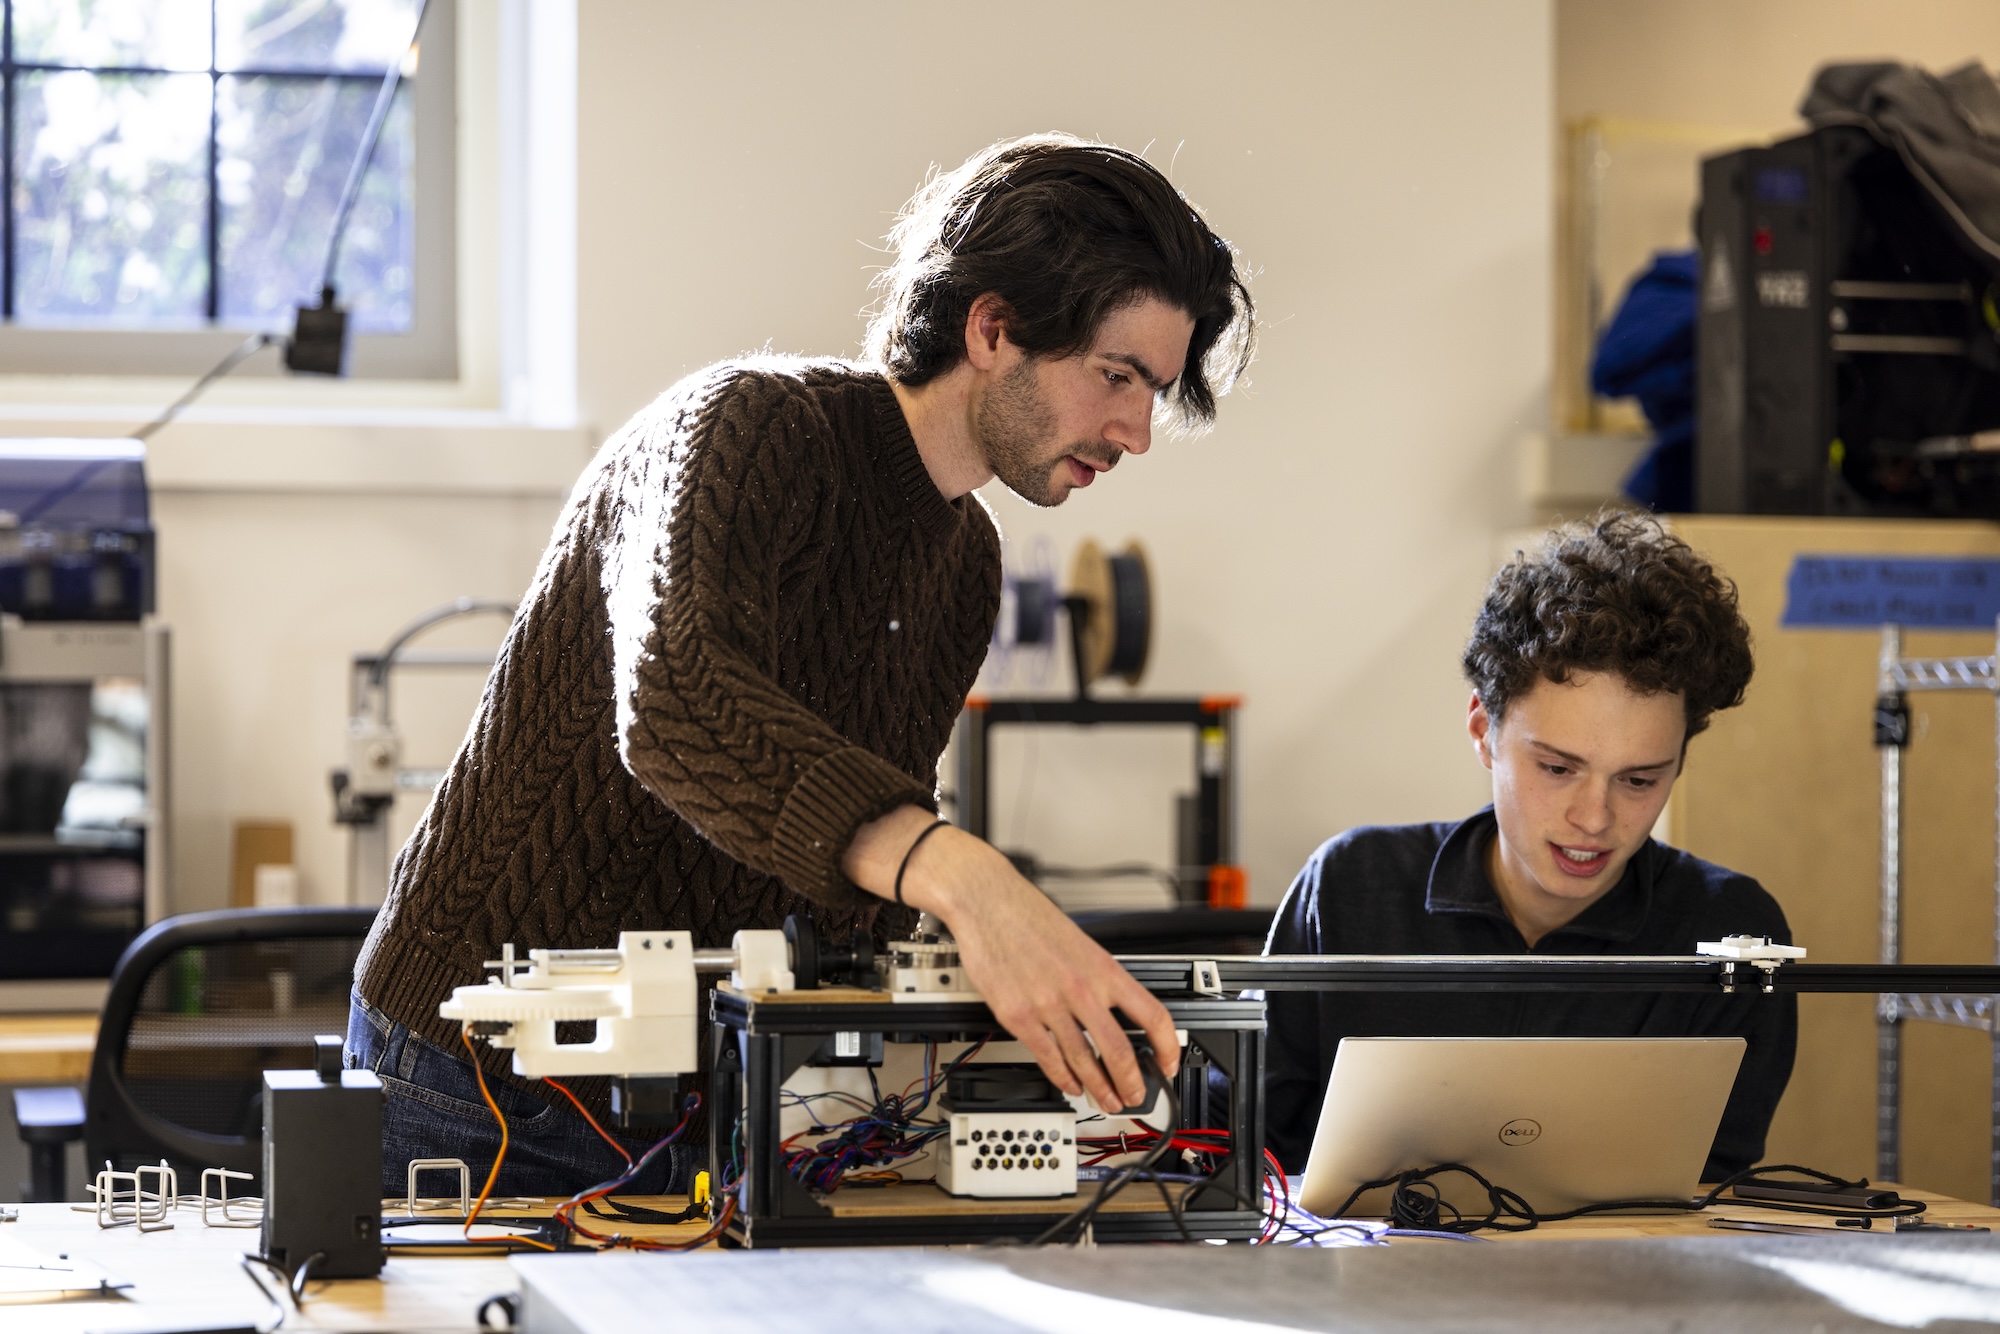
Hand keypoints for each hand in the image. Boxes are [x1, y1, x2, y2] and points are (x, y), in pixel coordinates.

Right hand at [844, 805, 1179, 1109]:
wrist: (988, 901)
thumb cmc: (1031, 917)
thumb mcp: (1081, 944)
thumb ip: (1099, 980)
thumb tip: (1118, 1012)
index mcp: (1104, 969)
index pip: (1153, 1015)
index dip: (1167, 1046)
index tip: (1167, 1062)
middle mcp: (1081, 989)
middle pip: (1120, 1051)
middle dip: (1131, 1083)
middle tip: (1133, 1096)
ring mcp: (1049, 1004)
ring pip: (1084, 1061)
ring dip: (1098, 1088)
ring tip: (1104, 1099)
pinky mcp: (1018, 1015)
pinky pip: (1048, 1057)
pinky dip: (1062, 1078)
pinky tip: (1069, 1084)